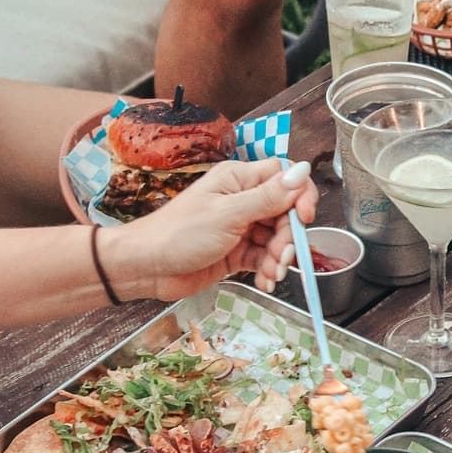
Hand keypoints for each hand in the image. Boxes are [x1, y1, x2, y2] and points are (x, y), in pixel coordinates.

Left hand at [105, 158, 317, 302]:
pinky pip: (264, 258)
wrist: (147, 268)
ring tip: (272, 273)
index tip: (304, 218)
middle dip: (289, 236)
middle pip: (285, 212)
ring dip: (281, 258)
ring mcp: (240, 228)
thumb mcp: (228, 213)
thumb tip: (303, 171)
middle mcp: (242, 200)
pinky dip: (269, 270)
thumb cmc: (178, 233)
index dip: (300, 196)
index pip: (284, 177)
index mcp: (238, 180)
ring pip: (277, 238)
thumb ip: (268, 196)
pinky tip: (266, 282)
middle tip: (283, 256)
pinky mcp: (236, 252)